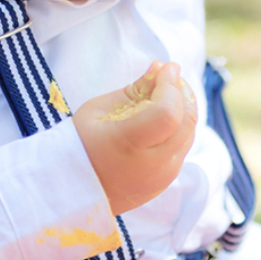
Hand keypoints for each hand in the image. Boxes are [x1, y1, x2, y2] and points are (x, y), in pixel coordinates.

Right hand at [72, 61, 198, 214]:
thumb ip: (135, 89)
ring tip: (164, 93)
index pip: (168, 112)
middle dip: (182, 92)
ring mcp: (162, 176)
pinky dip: (179, 126)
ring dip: (184, 108)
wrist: (72, 192)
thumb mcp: (99, 110)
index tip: (167, 67)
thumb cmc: (78, 145)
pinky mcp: (166, 182)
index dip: (171, 86)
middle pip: (186, 121)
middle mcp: (152, 164)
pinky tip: (163, 115)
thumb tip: (160, 68)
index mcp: (128, 144)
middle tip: (169, 76)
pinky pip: (182, 147)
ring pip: (189, 133)